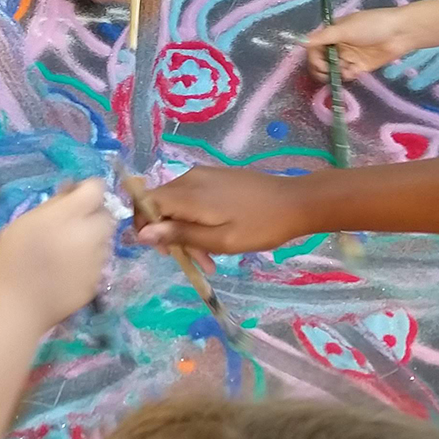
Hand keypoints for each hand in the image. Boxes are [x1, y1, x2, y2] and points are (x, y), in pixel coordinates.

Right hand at [0, 179, 113, 325]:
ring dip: (92, 240)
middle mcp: (89, 236)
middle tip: (73, 224)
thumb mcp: (25, 222)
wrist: (14, 306)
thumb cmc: (9, 260)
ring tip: (67, 252)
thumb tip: (71, 192)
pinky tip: (66, 272)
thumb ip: (53, 205)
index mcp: (69, 216)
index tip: (75, 196)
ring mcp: (96, 262)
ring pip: (104, 241)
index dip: (88, 189)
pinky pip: (98, 265)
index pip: (96, 189)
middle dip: (94, 216)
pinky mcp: (96, 283)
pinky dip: (87, 263)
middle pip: (107, 216)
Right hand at [133, 167, 314, 254]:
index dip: (144, 225)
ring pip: (178, 205)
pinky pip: (194, 200)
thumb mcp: (220, 240)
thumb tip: (141, 234)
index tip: (163, 250)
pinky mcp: (216, 179)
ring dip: (187, 233)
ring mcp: (204, 176)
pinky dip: (198, 221)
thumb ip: (180, 235)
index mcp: (188, 193)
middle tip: (194, 262)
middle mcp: (190, 178)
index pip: (146, 202)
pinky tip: (216, 241)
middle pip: (162, 205)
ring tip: (210, 260)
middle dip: (170, 235)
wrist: (296, 202)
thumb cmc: (260, 225)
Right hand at [306, 8, 417, 80]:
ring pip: (332, 70)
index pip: (314, 48)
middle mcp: (337, 45)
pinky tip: (355, 70)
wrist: (400, 33)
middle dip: (322, 69)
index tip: (320, 65)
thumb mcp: (345, 29)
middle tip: (328, 72)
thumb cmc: (372, 25)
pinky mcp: (359, 67)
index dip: (314, 58)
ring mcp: (348, 56)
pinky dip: (347, 75)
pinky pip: (346, 74)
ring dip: (336, 72)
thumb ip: (323, 37)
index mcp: (332, 32)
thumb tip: (299, 41)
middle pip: (320, 61)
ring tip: (346, 69)